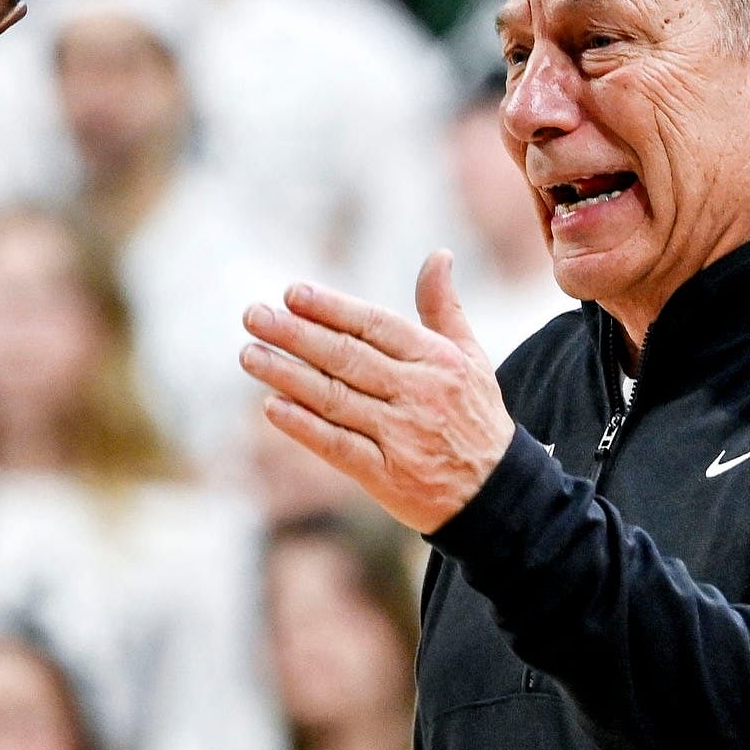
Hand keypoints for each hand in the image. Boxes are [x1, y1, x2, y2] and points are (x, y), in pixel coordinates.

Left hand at [241, 251, 514, 533]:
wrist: (499, 494)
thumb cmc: (475, 416)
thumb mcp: (469, 358)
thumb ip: (443, 308)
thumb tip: (438, 255)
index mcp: (437, 360)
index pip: (375, 326)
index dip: (332, 308)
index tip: (292, 293)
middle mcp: (419, 394)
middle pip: (348, 357)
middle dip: (296, 334)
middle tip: (254, 316)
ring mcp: (402, 436)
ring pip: (335, 398)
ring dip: (288, 375)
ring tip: (250, 354)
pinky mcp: (387, 475)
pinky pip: (338, 446)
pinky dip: (304, 426)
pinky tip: (272, 407)